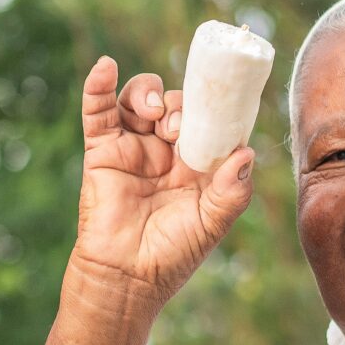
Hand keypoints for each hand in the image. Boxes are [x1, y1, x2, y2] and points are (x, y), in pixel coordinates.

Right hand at [68, 56, 254, 302]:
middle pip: (175, 103)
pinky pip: (98, 112)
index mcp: (197, 163)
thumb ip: (232, 191)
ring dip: (149, 94)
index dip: (215, 107)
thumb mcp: (212, 223)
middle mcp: (166, 150)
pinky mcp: (102, 151)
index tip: (222, 100)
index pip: (209, 120)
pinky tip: (105, 66)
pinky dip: (98, 86)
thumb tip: (246, 153)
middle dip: (181, 105)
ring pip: (140, 100)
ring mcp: (133, 147)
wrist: (128, 278)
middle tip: (180, 127)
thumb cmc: (172, 255)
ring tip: (154, 112)